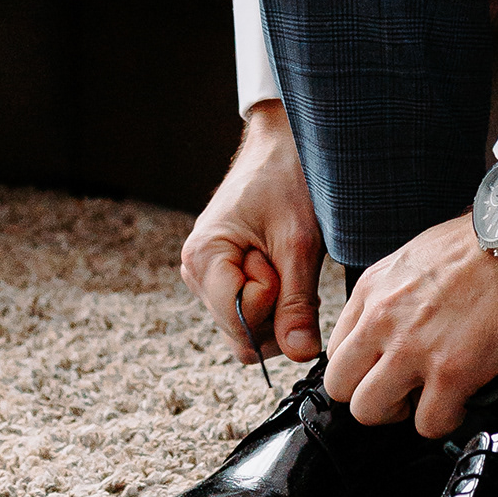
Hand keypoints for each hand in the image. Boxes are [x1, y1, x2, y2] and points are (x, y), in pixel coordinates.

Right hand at [179, 100, 323, 367]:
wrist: (285, 142)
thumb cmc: (288, 178)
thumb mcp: (299, 241)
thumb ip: (297, 302)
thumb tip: (300, 354)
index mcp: (203, 259)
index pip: (239, 327)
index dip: (271, 305)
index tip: (282, 264)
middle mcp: (196, 272)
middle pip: (243, 335)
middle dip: (277, 312)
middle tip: (290, 264)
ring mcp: (209, 277)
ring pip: (249, 327)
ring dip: (279, 303)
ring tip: (286, 257)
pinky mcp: (225, 276)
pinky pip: (252, 310)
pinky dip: (277, 296)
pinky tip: (284, 262)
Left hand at [324, 214, 497, 436]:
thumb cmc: (483, 242)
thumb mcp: (415, 257)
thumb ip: (394, 294)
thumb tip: (396, 324)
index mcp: (372, 290)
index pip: (335, 351)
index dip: (362, 368)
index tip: (386, 370)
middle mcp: (382, 319)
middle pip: (339, 387)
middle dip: (371, 396)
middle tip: (404, 390)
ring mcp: (413, 347)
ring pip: (369, 412)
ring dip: (402, 413)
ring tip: (431, 398)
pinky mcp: (452, 370)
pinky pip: (429, 424)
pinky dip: (445, 420)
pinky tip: (462, 401)